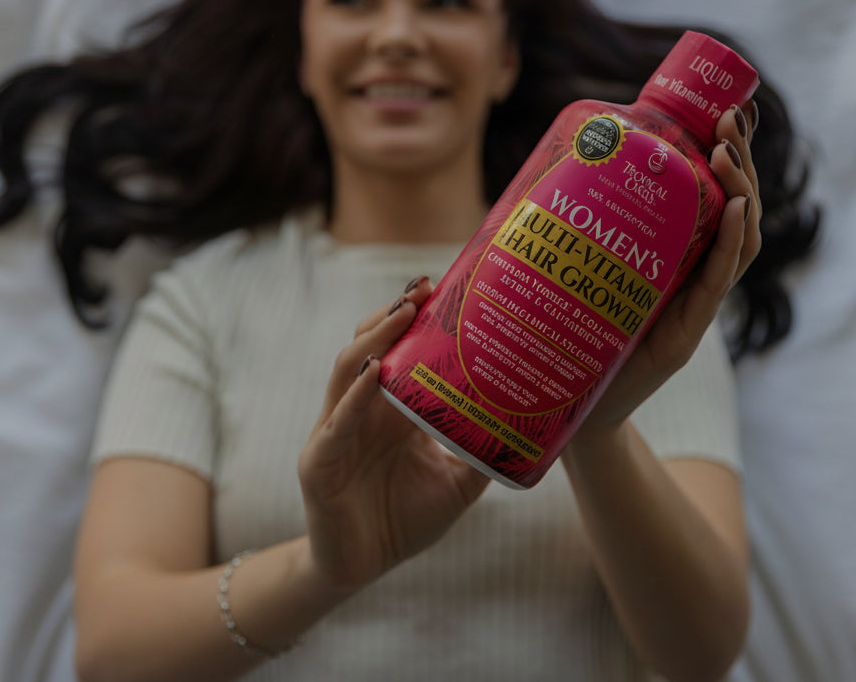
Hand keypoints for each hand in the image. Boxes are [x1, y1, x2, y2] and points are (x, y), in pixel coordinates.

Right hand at [297, 278, 489, 589]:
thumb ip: (484, 455)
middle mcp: (359, 409)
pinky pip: (337, 421)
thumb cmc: (405, 521)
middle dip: (392, 314)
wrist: (364, 568)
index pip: (397, 350)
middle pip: (369, 345)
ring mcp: (335, 430)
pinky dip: (355, 395)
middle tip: (421, 288)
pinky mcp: (319, 460)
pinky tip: (375, 373)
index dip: (412, 318)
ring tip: (401, 314)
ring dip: (374, 339)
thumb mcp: (457, 483)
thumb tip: (536, 433)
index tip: (439, 286)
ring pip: (347, 369)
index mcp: (388, 410)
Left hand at [581, 103, 760, 429]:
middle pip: (731, 213)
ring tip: (728, 152)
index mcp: (670, 260)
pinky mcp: (681, 339)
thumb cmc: (566, 340)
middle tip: (730, 121)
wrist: (564, 416)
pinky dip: (729, 245)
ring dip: (740, 193)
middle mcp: (688, 280)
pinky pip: (715, 286)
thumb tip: (523, 175)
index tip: (722, 111)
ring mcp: (691, 308)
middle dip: (737, 162)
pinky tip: (734, 210)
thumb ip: (563, 237)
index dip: (724, 157)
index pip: (710, 200)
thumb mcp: (569, 275)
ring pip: (735, 244)